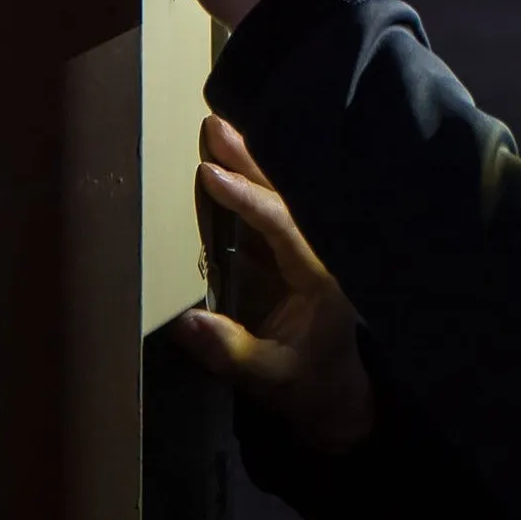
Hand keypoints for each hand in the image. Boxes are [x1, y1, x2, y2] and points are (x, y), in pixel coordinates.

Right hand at [174, 116, 375, 452]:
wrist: (334, 396)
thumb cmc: (307, 385)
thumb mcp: (269, 377)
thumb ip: (231, 350)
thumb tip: (186, 321)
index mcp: (323, 275)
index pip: (285, 225)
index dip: (248, 198)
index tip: (211, 174)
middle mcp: (320, 253)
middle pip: (285, 197)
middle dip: (250, 160)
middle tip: (215, 124)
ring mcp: (305, 254)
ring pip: (277, 200)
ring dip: (247, 166)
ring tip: (218, 127)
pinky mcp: (289, 261)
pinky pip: (266, 218)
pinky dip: (246, 190)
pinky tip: (224, 166)